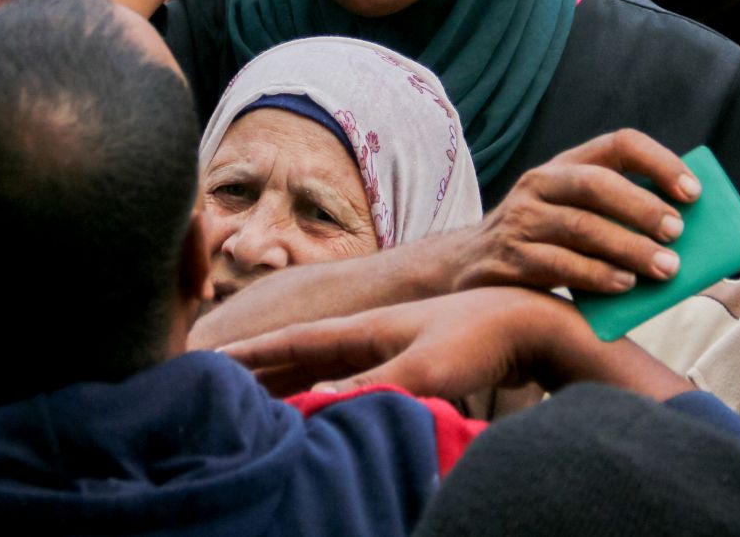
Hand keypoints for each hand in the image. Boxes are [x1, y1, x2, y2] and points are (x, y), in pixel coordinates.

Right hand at [224, 288, 572, 398]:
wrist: (533, 326)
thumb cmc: (480, 339)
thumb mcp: (425, 367)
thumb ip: (371, 386)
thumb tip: (313, 402)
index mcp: (364, 330)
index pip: (293, 342)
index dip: (249, 352)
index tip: (206, 356)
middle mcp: (370, 337)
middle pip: (299, 357)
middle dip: (257, 370)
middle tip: (212, 384)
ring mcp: (388, 351)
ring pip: (323, 371)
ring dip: (288, 384)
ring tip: (253, 403)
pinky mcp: (409, 368)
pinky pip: (349, 385)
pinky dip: (324, 396)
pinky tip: (319, 412)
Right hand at [444, 129, 696, 294]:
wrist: (466, 268)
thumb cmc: (543, 245)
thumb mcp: (573, 216)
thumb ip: (618, 218)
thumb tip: (687, 242)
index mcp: (565, 165)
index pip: (619, 144)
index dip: (660, 163)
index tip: (693, 193)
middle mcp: (539, 184)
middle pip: (596, 184)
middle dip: (642, 207)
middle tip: (678, 233)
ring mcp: (519, 220)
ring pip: (580, 227)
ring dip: (628, 248)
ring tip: (665, 268)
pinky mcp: (507, 259)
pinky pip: (558, 265)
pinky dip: (596, 276)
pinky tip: (624, 286)